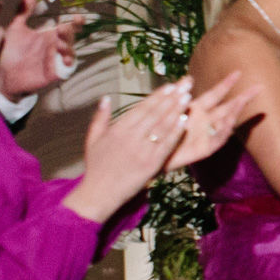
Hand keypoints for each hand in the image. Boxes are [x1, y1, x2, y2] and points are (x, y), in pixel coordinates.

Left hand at [0, 0, 84, 98]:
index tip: (77, 16)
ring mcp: (56, 60)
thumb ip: (24, 11)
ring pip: (70, 52)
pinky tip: (64, 60)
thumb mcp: (16, 29)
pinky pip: (66, 69)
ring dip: (68, 47)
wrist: (3, 75)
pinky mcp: (54, 73)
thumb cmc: (12, 52)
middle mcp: (56, 47)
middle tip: (61, 29)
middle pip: (71, 38)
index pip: (68, 27)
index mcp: (50, 35)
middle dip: (69, 33)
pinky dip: (67, 64)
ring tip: (60, 44)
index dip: (75, 22)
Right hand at [65, 82, 191, 221]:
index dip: (157, 96)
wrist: (100, 193)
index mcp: (117, 130)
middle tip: (185, 85)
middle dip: (171, 98)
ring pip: (162, 127)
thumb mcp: (92, 139)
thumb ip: (100, 117)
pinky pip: (166, 145)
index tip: (170, 86)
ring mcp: (143, 151)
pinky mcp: (151, 164)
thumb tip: (106, 98)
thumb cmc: (96, 165)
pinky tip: (184, 121)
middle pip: (155, 114)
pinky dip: (176, 132)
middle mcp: (131, 138)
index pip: (141, 108)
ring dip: (176, 111)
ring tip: (187, 97)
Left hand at [164, 72, 259, 170]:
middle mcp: (204, 121)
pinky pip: (217, 140)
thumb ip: (178, 94)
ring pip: (226, 122)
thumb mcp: (166, 108)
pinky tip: (228, 123)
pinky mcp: (203, 150)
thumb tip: (188, 78)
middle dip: (243, 97)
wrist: (148, 153)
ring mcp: (206, 135)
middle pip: (228, 107)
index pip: (215, 93)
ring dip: (235, 113)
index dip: (226, 83)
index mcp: (196, 109)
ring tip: (242, 102)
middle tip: (258, 87)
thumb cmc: (158, 130)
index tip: (238, 72)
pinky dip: (223, 132)